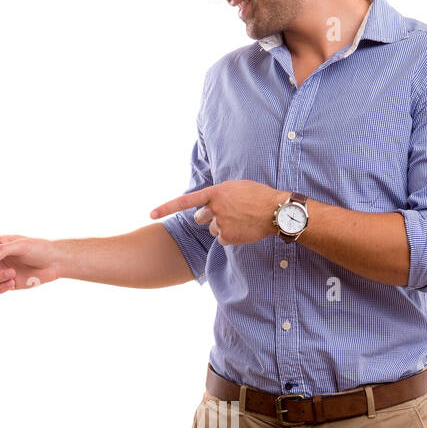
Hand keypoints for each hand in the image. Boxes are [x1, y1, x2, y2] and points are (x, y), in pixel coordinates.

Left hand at [149, 181, 281, 245]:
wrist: (276, 211)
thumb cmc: (258, 195)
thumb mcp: (235, 187)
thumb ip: (219, 194)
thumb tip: (209, 206)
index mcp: (215, 192)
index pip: (184, 201)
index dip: (166, 208)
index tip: (150, 215)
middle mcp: (214, 208)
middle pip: (200, 218)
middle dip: (209, 217)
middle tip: (227, 213)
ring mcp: (220, 224)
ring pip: (212, 230)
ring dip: (222, 226)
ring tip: (240, 220)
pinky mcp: (227, 237)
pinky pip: (221, 239)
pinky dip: (230, 236)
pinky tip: (243, 229)